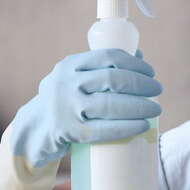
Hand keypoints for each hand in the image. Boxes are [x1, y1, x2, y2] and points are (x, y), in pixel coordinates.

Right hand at [10, 48, 161, 166]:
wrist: (31, 130)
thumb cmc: (63, 101)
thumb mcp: (73, 78)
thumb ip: (100, 68)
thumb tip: (139, 58)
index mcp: (70, 65)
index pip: (109, 57)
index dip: (135, 64)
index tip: (151, 72)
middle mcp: (66, 83)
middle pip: (113, 79)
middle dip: (142, 84)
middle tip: (158, 90)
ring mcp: (66, 108)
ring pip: (111, 105)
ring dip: (140, 106)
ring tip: (156, 109)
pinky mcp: (69, 132)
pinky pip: (104, 130)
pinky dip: (127, 128)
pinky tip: (143, 126)